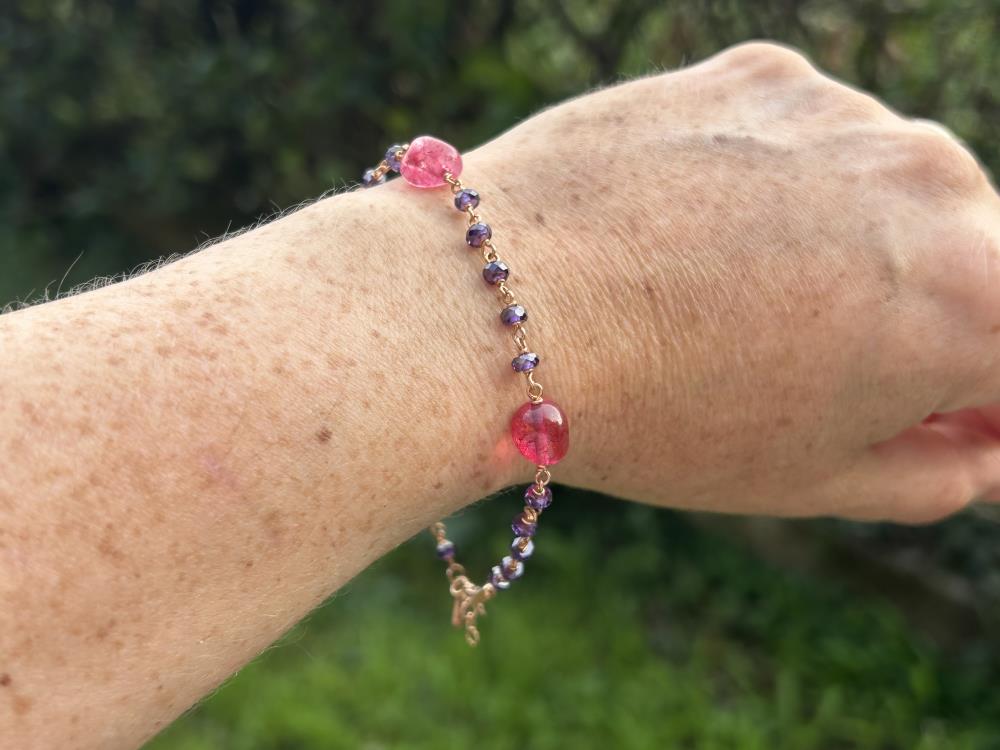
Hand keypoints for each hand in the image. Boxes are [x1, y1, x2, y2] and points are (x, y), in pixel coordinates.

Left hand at [462, 42, 999, 521]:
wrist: (494, 307)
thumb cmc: (654, 414)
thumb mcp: (810, 477)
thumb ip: (936, 470)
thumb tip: (982, 444)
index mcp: (976, 302)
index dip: (977, 399)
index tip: (930, 418)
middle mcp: (935, 183)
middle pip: (976, 261)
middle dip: (927, 318)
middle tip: (821, 363)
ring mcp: (845, 113)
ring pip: (887, 191)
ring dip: (849, 243)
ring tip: (735, 299)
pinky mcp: (761, 75)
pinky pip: (806, 141)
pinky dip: (777, 186)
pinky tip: (697, 232)